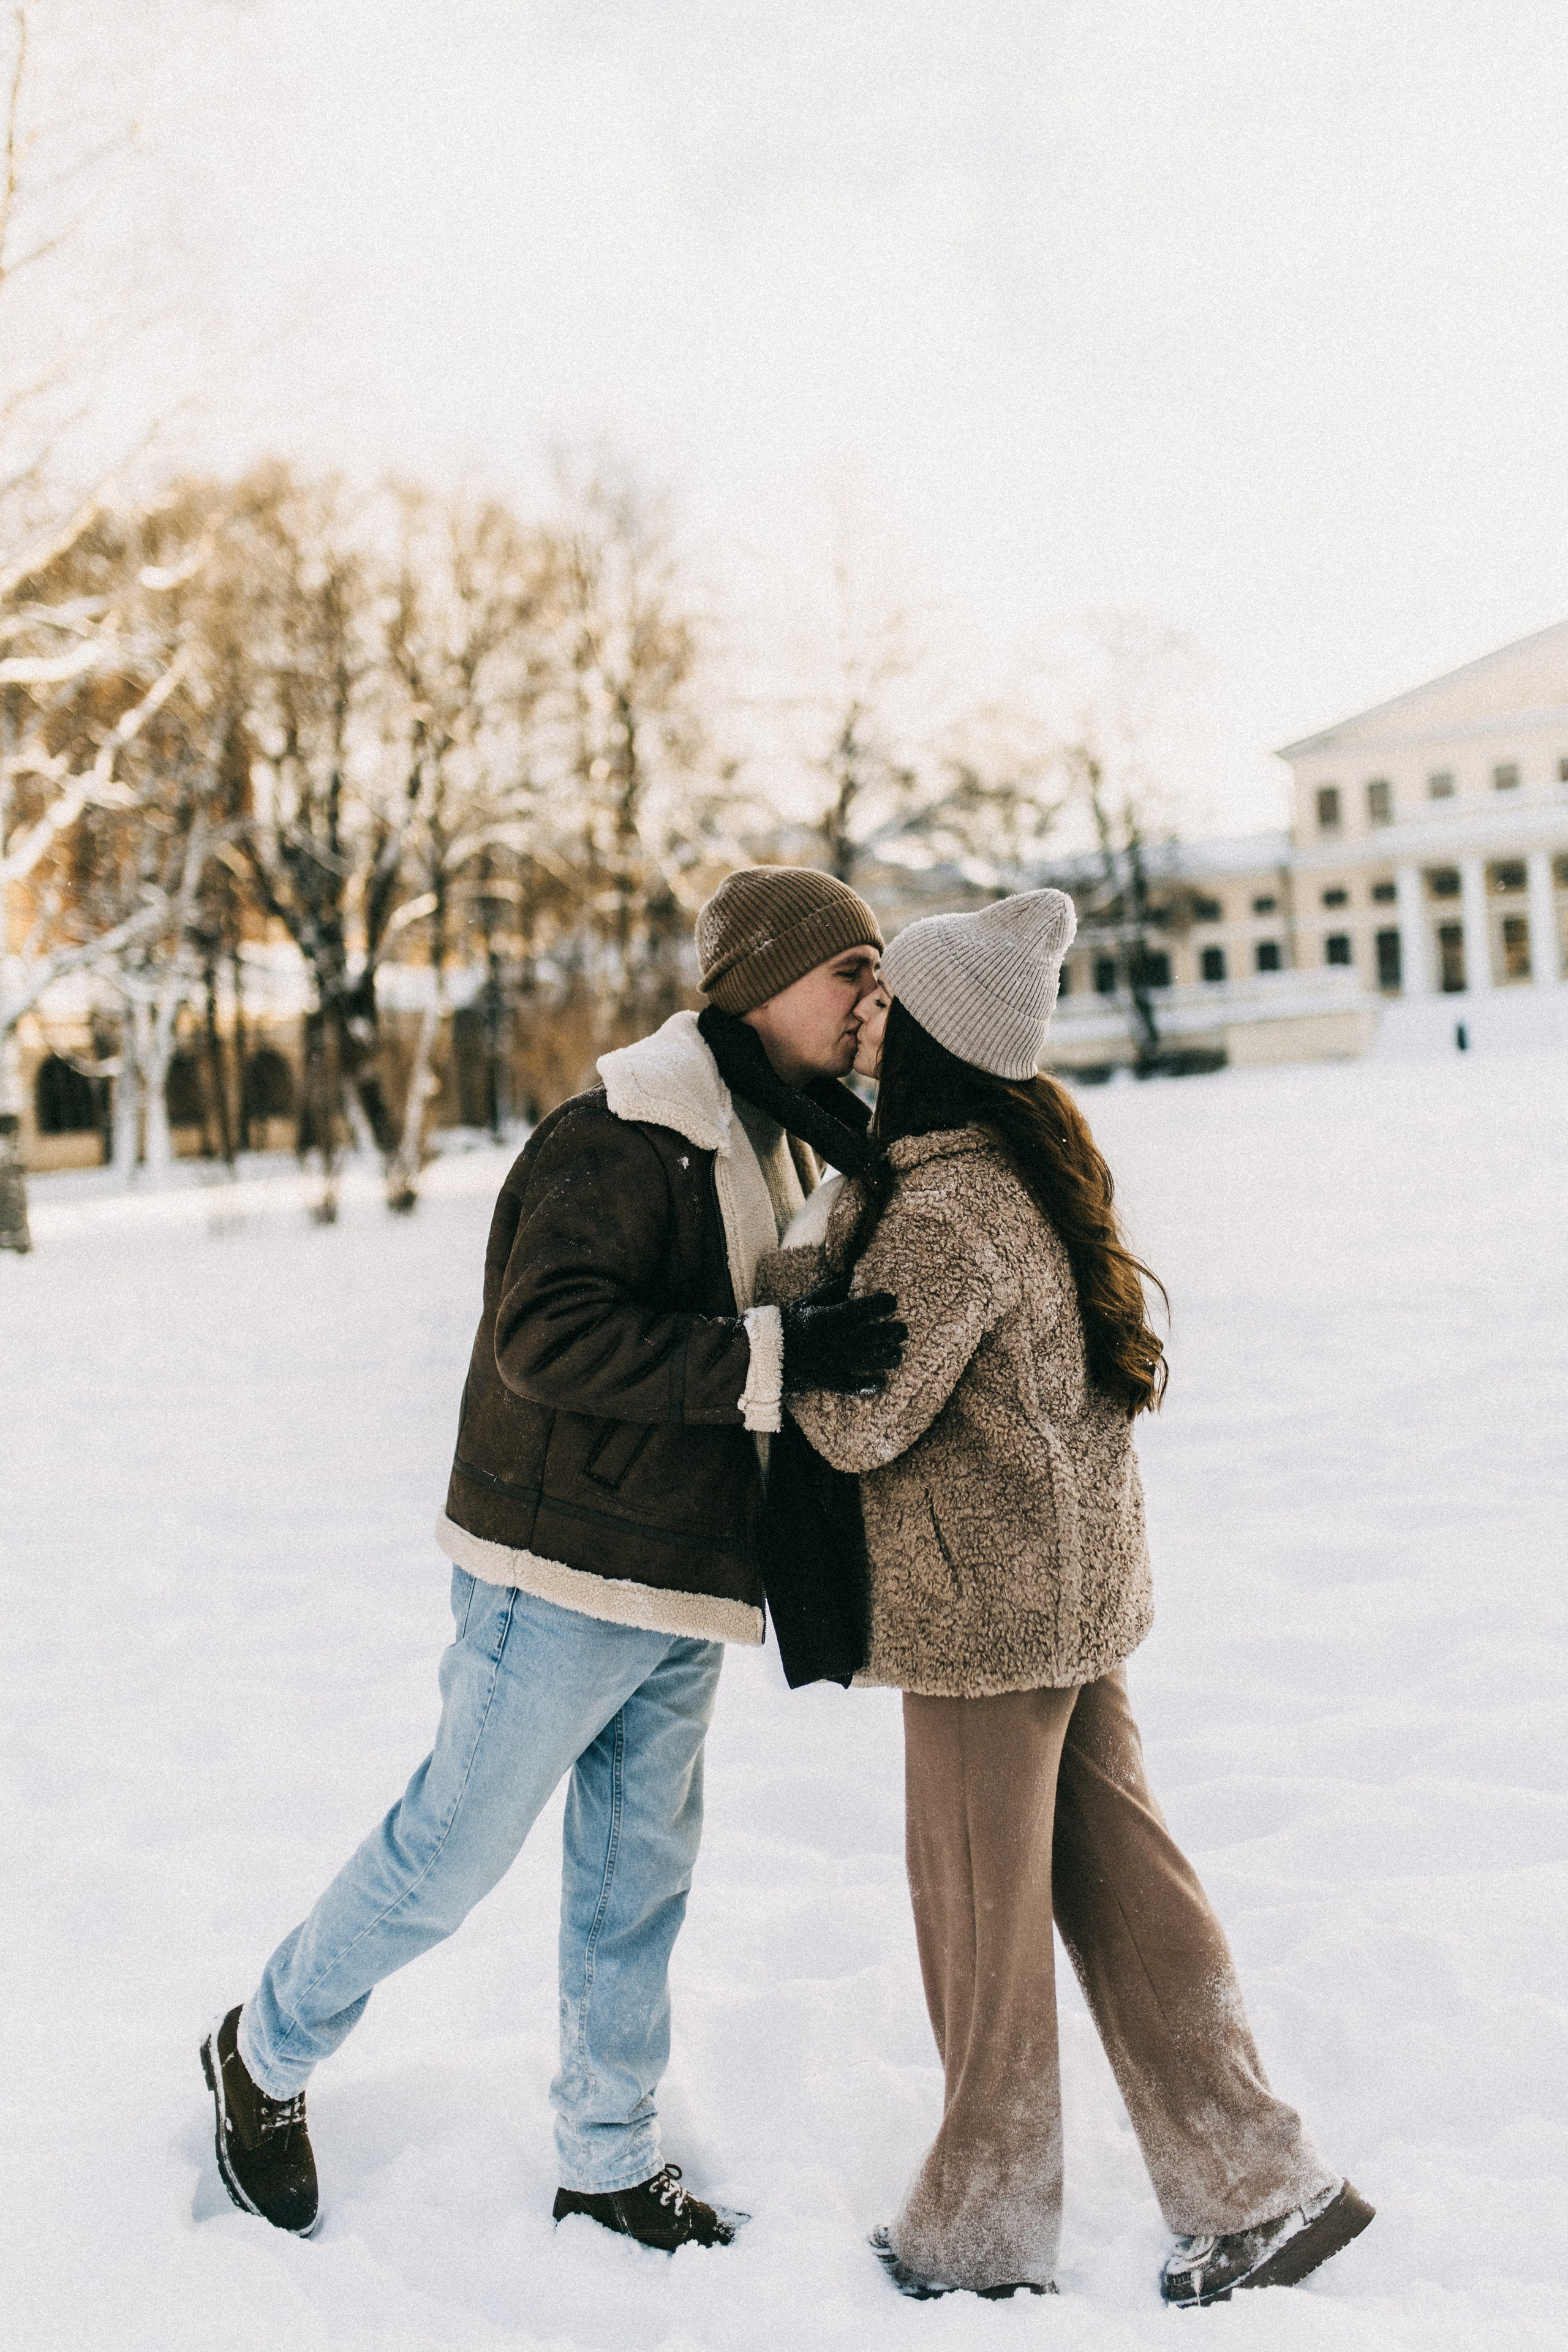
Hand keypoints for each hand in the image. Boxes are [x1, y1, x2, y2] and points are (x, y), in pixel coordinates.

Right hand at [780, 1289, 907, 1397]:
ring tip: (898, 1354)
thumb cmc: (787, 1324)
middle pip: (868, 1336)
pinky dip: (866, 1386)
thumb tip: (853, 1277)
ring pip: (865, 1360)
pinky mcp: (825, 1380)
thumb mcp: (806, 1303)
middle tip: (903, 1331)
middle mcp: (830, 1340)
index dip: (879, 1304)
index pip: (858, 1309)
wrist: (763, 1354)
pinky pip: (848, 1386)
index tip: (892, 1301)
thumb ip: (830, 1291)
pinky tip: (881, 1382)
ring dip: (886, 1357)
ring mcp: (828, 1362)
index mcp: (824, 1318)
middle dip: (890, 1333)